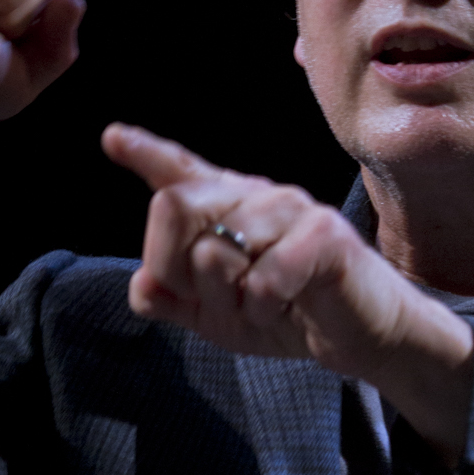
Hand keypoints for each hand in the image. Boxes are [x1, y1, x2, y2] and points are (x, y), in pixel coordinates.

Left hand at [103, 124, 473, 462]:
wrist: (360, 336)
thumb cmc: (289, 315)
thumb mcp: (218, 316)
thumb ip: (174, 301)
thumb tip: (142, 286)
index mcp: (227, 206)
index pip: (179, 172)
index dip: (145, 152)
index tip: (114, 138)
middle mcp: (254, 194)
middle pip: (172, 207)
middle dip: (175, 268)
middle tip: (218, 298)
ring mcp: (289, 207)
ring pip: (213, 252)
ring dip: (230, 300)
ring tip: (264, 306)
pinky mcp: (322, 234)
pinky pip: (261, 280)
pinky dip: (264, 310)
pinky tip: (287, 309)